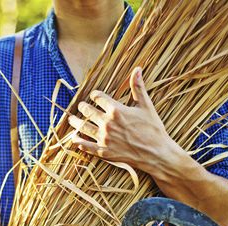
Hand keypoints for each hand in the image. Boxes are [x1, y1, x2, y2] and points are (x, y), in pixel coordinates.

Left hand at [68, 67, 183, 178]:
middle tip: (80, 106)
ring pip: (83, 127)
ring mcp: (104, 138)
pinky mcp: (104, 152)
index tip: (94, 96)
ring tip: (71, 120)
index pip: (98, 97)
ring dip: (75, 123)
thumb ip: (138, 87)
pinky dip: (79, 142)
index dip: (95, 95)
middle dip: (83, 107)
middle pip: (88, 111)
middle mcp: (107, 123)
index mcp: (116, 110)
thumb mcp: (146, 106)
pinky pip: (87, 146)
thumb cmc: (153, 129)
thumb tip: (137, 69)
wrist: (157, 154)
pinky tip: (74, 139)